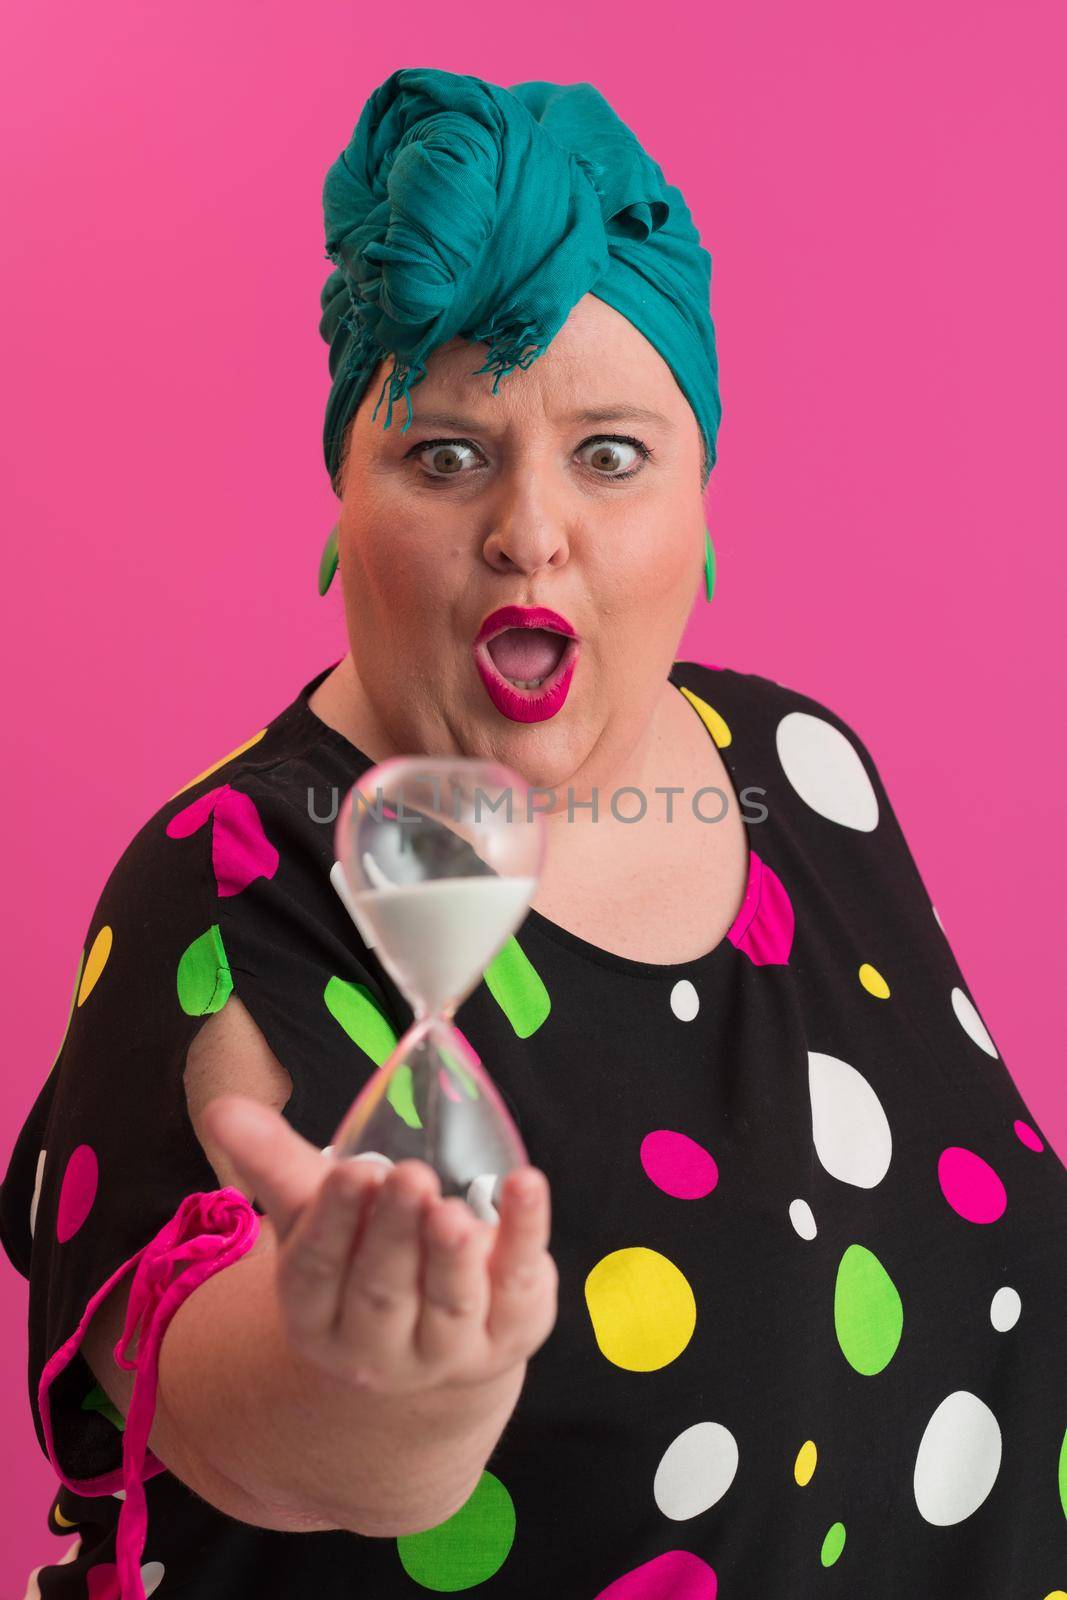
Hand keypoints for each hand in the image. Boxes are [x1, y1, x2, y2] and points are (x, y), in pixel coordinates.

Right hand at [200, 1095, 558, 1398]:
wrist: (433, 1338)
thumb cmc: (363, 1255)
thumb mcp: (316, 1211)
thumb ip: (275, 1161)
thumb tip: (221, 1108)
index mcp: (317, 1316)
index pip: (316, 1273)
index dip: (335, 1223)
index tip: (354, 1171)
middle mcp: (378, 1347)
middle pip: (383, 1291)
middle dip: (395, 1234)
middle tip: (408, 1177)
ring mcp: (448, 1350)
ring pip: (449, 1303)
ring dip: (452, 1254)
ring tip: (453, 1207)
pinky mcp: (511, 1331)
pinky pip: (518, 1286)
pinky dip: (527, 1236)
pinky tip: (526, 1186)